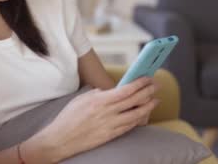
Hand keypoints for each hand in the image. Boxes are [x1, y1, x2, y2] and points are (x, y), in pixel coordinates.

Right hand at [28, 77, 159, 161]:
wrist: (60, 139)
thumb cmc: (69, 118)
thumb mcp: (82, 99)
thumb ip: (99, 94)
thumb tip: (112, 90)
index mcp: (100, 100)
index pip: (125, 90)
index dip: (139, 84)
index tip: (147, 78)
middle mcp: (107, 112)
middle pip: (134, 100)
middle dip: (148, 92)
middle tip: (156, 86)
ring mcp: (110, 125)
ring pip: (135, 115)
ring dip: (148, 106)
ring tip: (155, 100)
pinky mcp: (110, 135)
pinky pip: (128, 126)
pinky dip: (138, 120)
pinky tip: (144, 115)